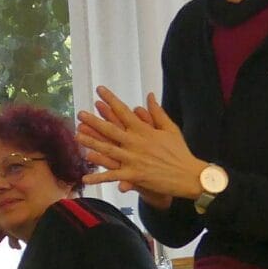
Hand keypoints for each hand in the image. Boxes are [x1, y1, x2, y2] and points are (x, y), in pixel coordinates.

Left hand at [76, 87, 202, 207]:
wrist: (190, 175)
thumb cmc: (180, 151)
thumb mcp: (170, 129)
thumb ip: (157, 112)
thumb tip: (149, 95)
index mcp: (144, 130)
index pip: (124, 111)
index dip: (111, 100)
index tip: (99, 90)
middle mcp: (136, 143)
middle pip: (111, 129)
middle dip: (94, 121)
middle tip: (80, 113)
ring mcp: (134, 159)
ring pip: (108, 150)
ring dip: (91, 143)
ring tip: (77, 136)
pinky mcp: (135, 175)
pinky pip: (113, 176)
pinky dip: (99, 177)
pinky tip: (85, 178)